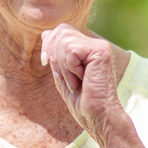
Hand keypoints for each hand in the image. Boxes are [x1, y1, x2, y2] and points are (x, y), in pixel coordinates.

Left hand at [40, 24, 131, 144]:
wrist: (97, 116)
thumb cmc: (81, 101)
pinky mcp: (101, 51)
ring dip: (63, 66)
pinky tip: (82, 79)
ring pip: (64, 40)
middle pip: (61, 31)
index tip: (45, 63)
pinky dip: (70, 69)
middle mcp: (94, 43)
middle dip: (54, 56)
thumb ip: (55, 54)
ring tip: (76, 81)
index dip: (48, 45)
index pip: (60, 30)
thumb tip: (46, 33)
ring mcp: (99, 46)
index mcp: (85, 47)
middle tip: (66, 78)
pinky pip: (72, 50)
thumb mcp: (61, 74)